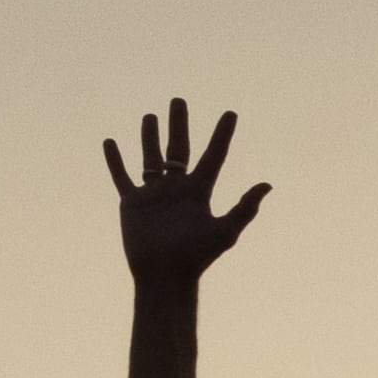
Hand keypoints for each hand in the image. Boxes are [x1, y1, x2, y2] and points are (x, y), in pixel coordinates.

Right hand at [103, 98, 269, 284]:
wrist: (164, 276)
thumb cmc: (196, 257)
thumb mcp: (224, 231)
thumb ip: (244, 208)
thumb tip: (267, 185)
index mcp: (199, 191)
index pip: (214, 155)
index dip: (223, 134)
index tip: (231, 113)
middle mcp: (177, 188)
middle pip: (179, 148)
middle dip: (178, 124)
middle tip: (178, 101)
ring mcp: (154, 194)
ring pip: (150, 157)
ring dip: (150, 136)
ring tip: (150, 116)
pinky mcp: (132, 203)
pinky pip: (121, 176)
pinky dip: (114, 160)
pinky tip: (110, 142)